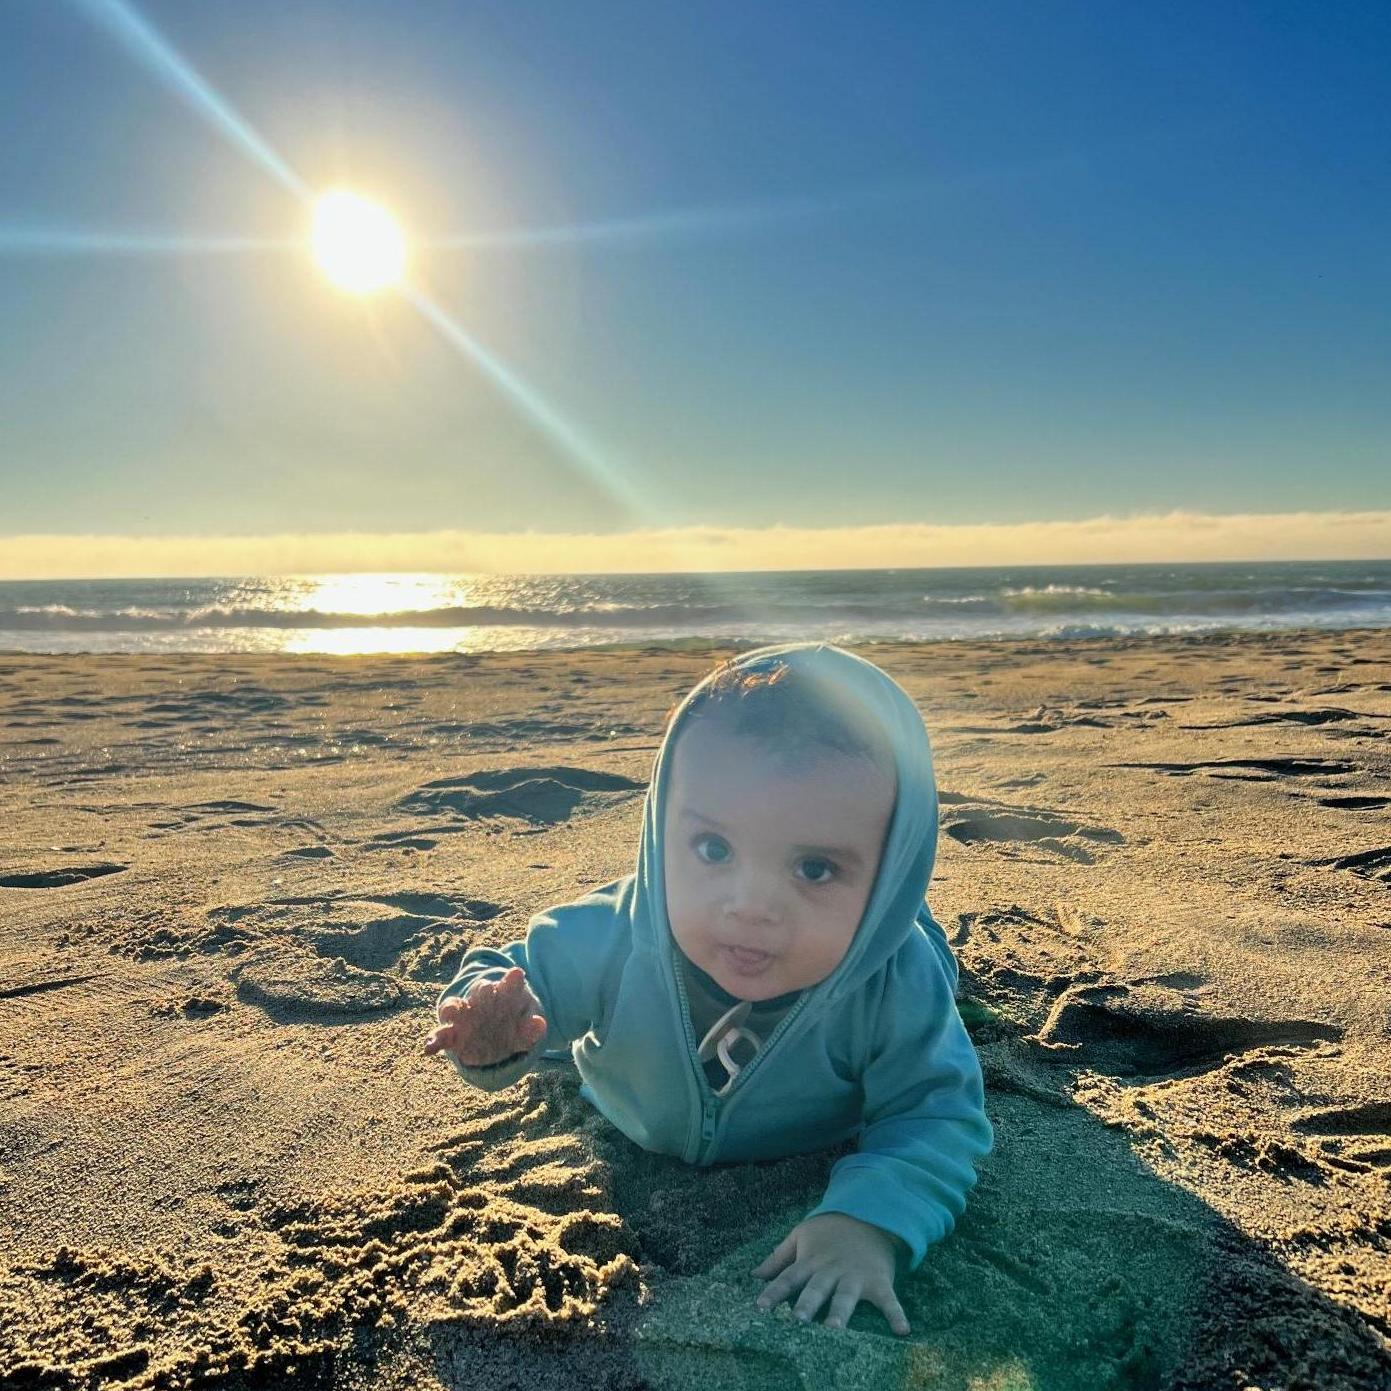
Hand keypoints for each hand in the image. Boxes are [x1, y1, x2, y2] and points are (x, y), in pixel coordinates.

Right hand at [423, 967, 546, 1065]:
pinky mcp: (452, 1036)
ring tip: (449, 1012)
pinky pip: (441, 1036)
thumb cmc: (510, 1027)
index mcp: (501, 996)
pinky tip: (428, 1048)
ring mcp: (463, 1017)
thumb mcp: (523, 1030)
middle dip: (484, 990)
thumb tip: (540, 1024)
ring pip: (455, 1007)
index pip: (508, 985)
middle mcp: (479, 1002)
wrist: (492, 1038)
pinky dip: (433, 1041)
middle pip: (480, 991)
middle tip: (488, 988)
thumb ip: (530, 1029)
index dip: (512, 980)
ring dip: (452, 1008)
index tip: (518, 974)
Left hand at [753, 1213, 909, 1334]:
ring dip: (840, 1312)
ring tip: (835, 1330)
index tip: (760, 1308)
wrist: (868, 1214)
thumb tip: (754, 1276)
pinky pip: (888, 1300)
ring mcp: (855, 1276)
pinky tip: (902, 1331)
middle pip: (816, 1289)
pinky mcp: (878, 1281)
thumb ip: (779, 1257)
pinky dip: (896, 1314)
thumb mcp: (801, 1235)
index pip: (788, 1278)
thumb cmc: (830, 1230)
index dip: (774, 1292)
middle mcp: (831, 1270)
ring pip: (845, 1296)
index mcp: (811, 1261)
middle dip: (807, 1304)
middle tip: (797, 1322)